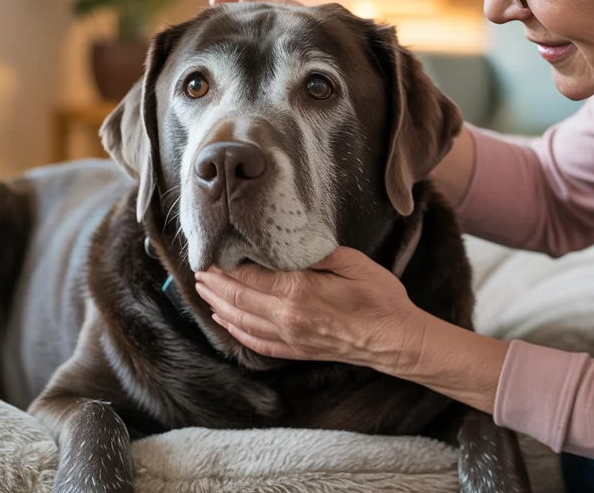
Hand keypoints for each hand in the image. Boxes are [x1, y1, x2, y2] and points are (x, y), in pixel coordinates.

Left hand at [193, 247, 429, 372]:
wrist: (395, 341)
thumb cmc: (380, 299)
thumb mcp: (353, 263)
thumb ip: (318, 252)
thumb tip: (289, 243)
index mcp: (299, 291)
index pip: (249, 277)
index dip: (226, 266)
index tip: (212, 252)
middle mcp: (287, 317)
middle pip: (237, 299)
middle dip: (214, 284)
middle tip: (198, 269)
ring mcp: (290, 338)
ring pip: (241, 321)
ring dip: (218, 305)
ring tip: (203, 291)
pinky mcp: (296, 351)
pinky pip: (256, 343)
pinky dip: (236, 331)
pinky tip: (225, 321)